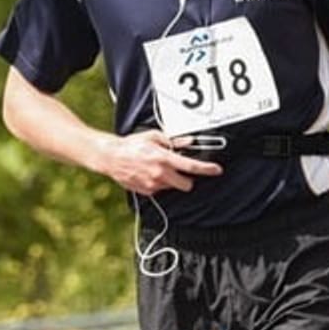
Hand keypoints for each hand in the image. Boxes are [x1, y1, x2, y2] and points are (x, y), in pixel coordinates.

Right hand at [100, 129, 221, 194]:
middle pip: (187, 185)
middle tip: (179, 171)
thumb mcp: (154, 137)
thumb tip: (189, 142)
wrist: (111, 157)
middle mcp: (160, 174)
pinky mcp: (147, 192)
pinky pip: (160, 190)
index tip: (217, 170)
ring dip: (171, 180)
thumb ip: (174, 141)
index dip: (207, 169)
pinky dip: (159, 183)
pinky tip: (148, 174)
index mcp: (164, 159)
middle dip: (187, 179)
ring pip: (173, 187)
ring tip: (157, 169)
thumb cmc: (132, 145)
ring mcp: (153, 185)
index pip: (191, 167)